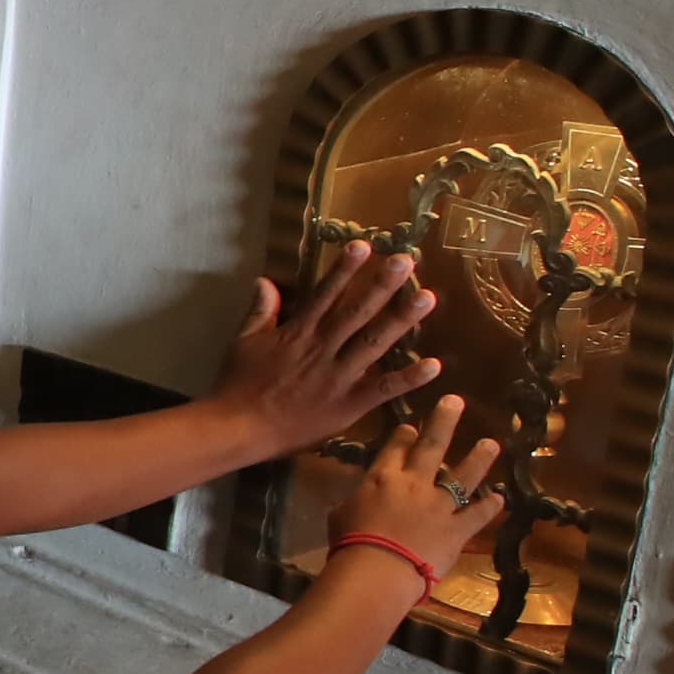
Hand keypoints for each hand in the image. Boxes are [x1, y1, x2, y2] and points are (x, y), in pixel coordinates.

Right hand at [215, 242, 439, 453]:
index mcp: (299, 332)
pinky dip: (408, 379)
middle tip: (406, 262)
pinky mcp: (349, 405)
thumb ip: (260, 311)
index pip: (326, 294)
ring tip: (427, 298)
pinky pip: (382, 389)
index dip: (345, 269)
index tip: (364, 245)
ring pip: (375, 343)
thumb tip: (266, 280)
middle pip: (357, 312)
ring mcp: (339, 376)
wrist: (238, 428)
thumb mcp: (244, 342)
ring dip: (401, 320)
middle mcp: (323, 349)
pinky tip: (434, 366)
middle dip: (383, 285)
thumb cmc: (238, 385)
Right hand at [329, 395, 507, 580]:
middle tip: (455, 401)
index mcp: (382, 478)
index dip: (404, 435)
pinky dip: (490, 507)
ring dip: (479, 458)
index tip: (412, 426)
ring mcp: (439, 505)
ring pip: (463, 476)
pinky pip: (477, 515)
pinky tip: (500, 498)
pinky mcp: (457, 529)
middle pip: (432, 446)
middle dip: (444, 421)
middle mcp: (414, 484)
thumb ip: (354, 504)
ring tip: (492, 443)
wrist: (377, 570)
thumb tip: (354, 504)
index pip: (395, 449)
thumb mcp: (341, 516)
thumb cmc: (349, 544)